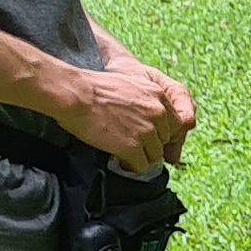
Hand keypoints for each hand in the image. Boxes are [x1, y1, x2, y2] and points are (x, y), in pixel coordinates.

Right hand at [37, 57, 190, 174]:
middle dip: (150, 145)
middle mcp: (158, 113)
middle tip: (133, 146)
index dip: (160, 132)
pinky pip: (141, 166)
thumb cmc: (93, 87)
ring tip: (124, 154)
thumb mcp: (129, 84)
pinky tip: (120, 160)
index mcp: (158, 95)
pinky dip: (131, 166)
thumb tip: (144, 117)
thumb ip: (144, 100)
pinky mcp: (133, 146)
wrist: (77, 94)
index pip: (174, 122)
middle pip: (165, 140)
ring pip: (155, 156)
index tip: (148, 137)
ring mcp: (147, 131)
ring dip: (141, 157)